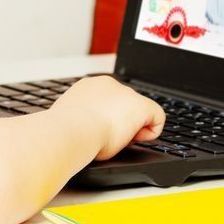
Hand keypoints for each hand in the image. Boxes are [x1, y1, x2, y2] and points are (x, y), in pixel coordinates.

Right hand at [50, 76, 164, 159]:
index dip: (105, 118)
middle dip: (119, 122)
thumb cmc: (66, 129)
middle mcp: (108, 84)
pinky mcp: (142, 106)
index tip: (98, 131)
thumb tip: (79, 125)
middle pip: (123, 105)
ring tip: (117, 138)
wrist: (73, 129)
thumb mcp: (69, 118)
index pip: (106, 101)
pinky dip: (151, 131)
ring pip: (138, 111)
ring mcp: (126, 93)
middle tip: (107, 137)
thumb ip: (78, 117)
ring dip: (131, 127)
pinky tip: (138, 139)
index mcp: (88, 86)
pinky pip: (157, 117)